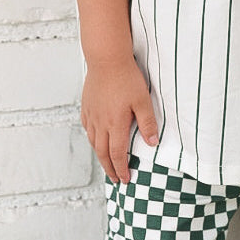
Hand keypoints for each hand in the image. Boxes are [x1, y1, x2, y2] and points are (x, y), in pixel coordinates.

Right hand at [80, 56, 157, 184]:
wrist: (106, 59)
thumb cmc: (127, 78)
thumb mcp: (143, 101)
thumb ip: (148, 123)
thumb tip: (152, 143)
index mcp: (115, 124)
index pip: (117, 154)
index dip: (121, 169)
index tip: (125, 179)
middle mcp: (100, 123)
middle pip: (102, 153)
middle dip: (109, 168)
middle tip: (115, 179)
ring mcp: (91, 115)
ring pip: (93, 142)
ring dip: (100, 155)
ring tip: (107, 162)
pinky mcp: (86, 106)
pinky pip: (87, 128)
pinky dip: (92, 138)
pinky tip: (96, 138)